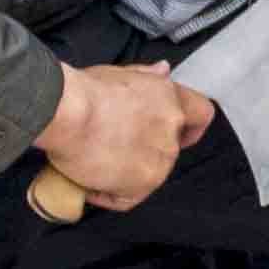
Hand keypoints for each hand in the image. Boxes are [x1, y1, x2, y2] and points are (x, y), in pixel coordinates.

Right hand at [35, 61, 211, 207]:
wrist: (68, 113)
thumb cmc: (84, 92)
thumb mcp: (119, 73)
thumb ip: (147, 77)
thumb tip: (164, 70)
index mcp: (168, 97)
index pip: (201, 114)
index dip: (192, 128)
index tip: (181, 135)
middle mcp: (171, 127)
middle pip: (168, 148)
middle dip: (143, 151)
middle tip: (111, 147)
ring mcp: (161, 158)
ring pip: (148, 174)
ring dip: (124, 172)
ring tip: (92, 161)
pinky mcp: (143, 184)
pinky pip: (125, 198)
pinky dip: (105, 193)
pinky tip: (86, 181)